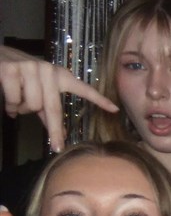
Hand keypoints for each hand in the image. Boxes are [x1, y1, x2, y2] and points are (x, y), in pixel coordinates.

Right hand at [0, 45, 118, 151]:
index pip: (83, 89)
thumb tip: (61, 134)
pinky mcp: (12, 70)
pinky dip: (9, 104)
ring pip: (32, 105)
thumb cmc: (19, 78)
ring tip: (16, 100)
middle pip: (54, 109)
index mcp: (59, 76)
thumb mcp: (38, 92)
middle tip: (57, 147)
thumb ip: (48, 111)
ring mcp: (31, 68)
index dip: (99, 99)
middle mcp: (48, 70)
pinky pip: (15, 99)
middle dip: (54, 130)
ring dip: (21, 108)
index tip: (115, 109)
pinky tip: (6, 96)